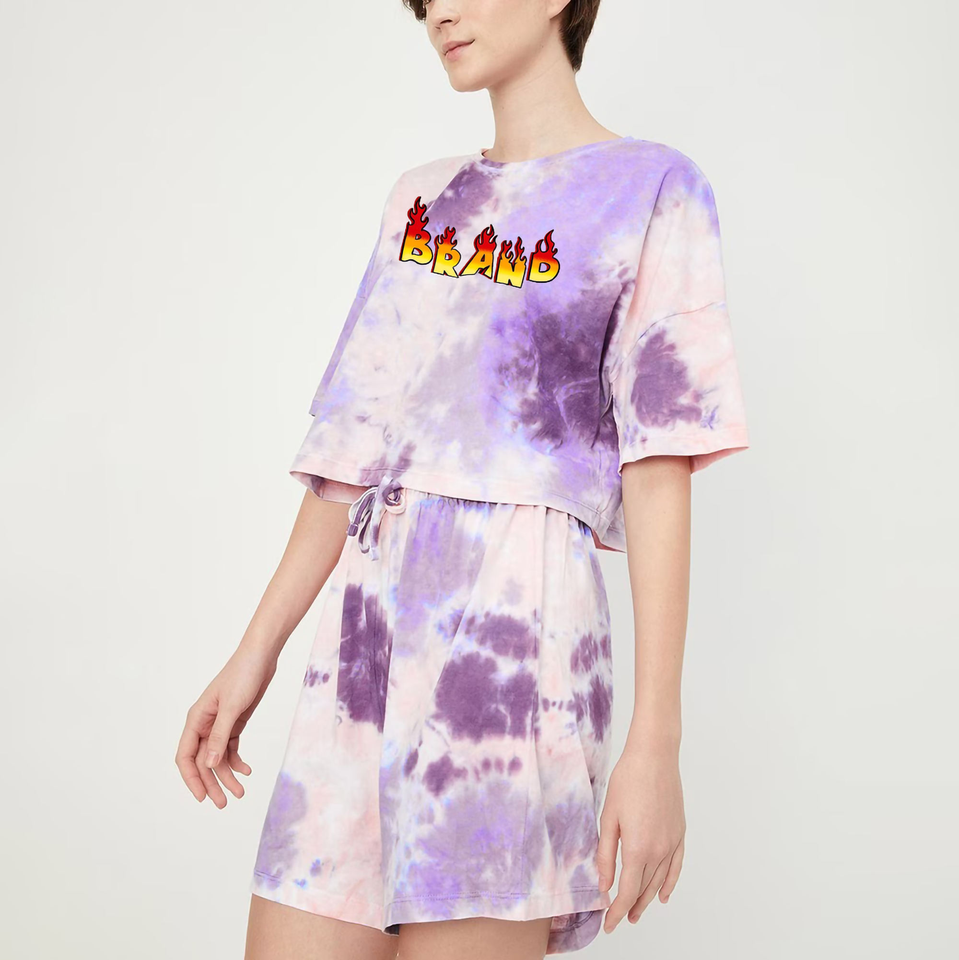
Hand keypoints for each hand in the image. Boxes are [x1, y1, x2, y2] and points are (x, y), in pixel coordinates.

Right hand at [175, 645, 276, 807]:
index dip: (191, 779)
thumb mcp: (232, 707)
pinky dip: (237, 761)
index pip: (185, 756)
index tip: (201, 798)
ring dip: (227, 776)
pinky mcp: (235, 722)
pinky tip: (247, 771)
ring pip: (218, 758)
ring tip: (240, 794)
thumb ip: (220, 736)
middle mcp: (205, 724)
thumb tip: (210, 765)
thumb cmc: (243, 675)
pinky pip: (231, 748)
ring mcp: (220, 724)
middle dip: (211, 783)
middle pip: (202, 761)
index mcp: (196, 719)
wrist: (261, 656)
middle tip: (224, 804)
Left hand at [596, 741, 685, 931]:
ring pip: (659, 880)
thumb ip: (605, 854)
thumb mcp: (608, 817)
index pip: (627, 892)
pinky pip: (675, 866)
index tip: (608, 925)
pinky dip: (669, 883)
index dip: (616, 911)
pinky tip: (663, 895)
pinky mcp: (680, 833)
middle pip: (644, 889)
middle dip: (630, 908)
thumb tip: (603, 884)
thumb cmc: (627, 781)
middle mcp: (659, 850)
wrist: (654, 756)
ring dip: (647, 899)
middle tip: (618, 920)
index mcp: (638, 848)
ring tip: (636, 913)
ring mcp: (672, 842)